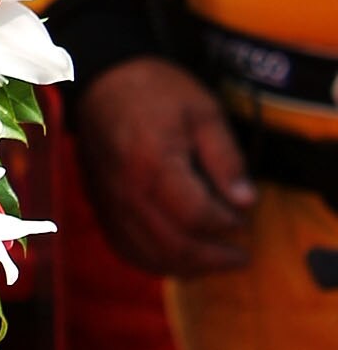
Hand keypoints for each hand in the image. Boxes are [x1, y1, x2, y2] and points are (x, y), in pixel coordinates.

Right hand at [75, 56, 255, 276]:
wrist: (105, 82)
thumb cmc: (157, 92)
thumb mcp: (203, 112)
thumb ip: (226, 158)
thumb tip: (246, 203)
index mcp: (154, 164)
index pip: (197, 216)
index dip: (227, 224)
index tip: (244, 219)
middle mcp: (128, 192)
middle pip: (175, 245)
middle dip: (215, 259)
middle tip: (241, 257)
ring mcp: (111, 204)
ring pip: (152, 256)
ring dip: (190, 267)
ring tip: (216, 261)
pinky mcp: (103, 209)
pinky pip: (128, 251)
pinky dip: (158, 263)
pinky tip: (180, 258)